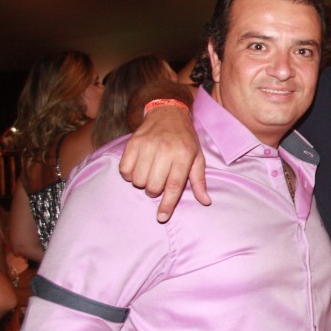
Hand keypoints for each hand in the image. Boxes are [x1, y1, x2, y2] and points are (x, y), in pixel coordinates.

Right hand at [119, 104, 208, 221]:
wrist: (167, 113)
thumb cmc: (185, 139)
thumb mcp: (197, 158)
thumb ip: (199, 181)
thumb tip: (205, 201)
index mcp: (183, 155)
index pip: (174, 185)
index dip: (167, 204)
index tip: (161, 217)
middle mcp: (165, 150)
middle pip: (153, 186)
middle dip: (155, 191)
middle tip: (159, 181)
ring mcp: (147, 146)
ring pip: (138, 180)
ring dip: (142, 182)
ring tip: (150, 172)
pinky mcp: (132, 143)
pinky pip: (125, 170)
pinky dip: (130, 174)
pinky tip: (138, 167)